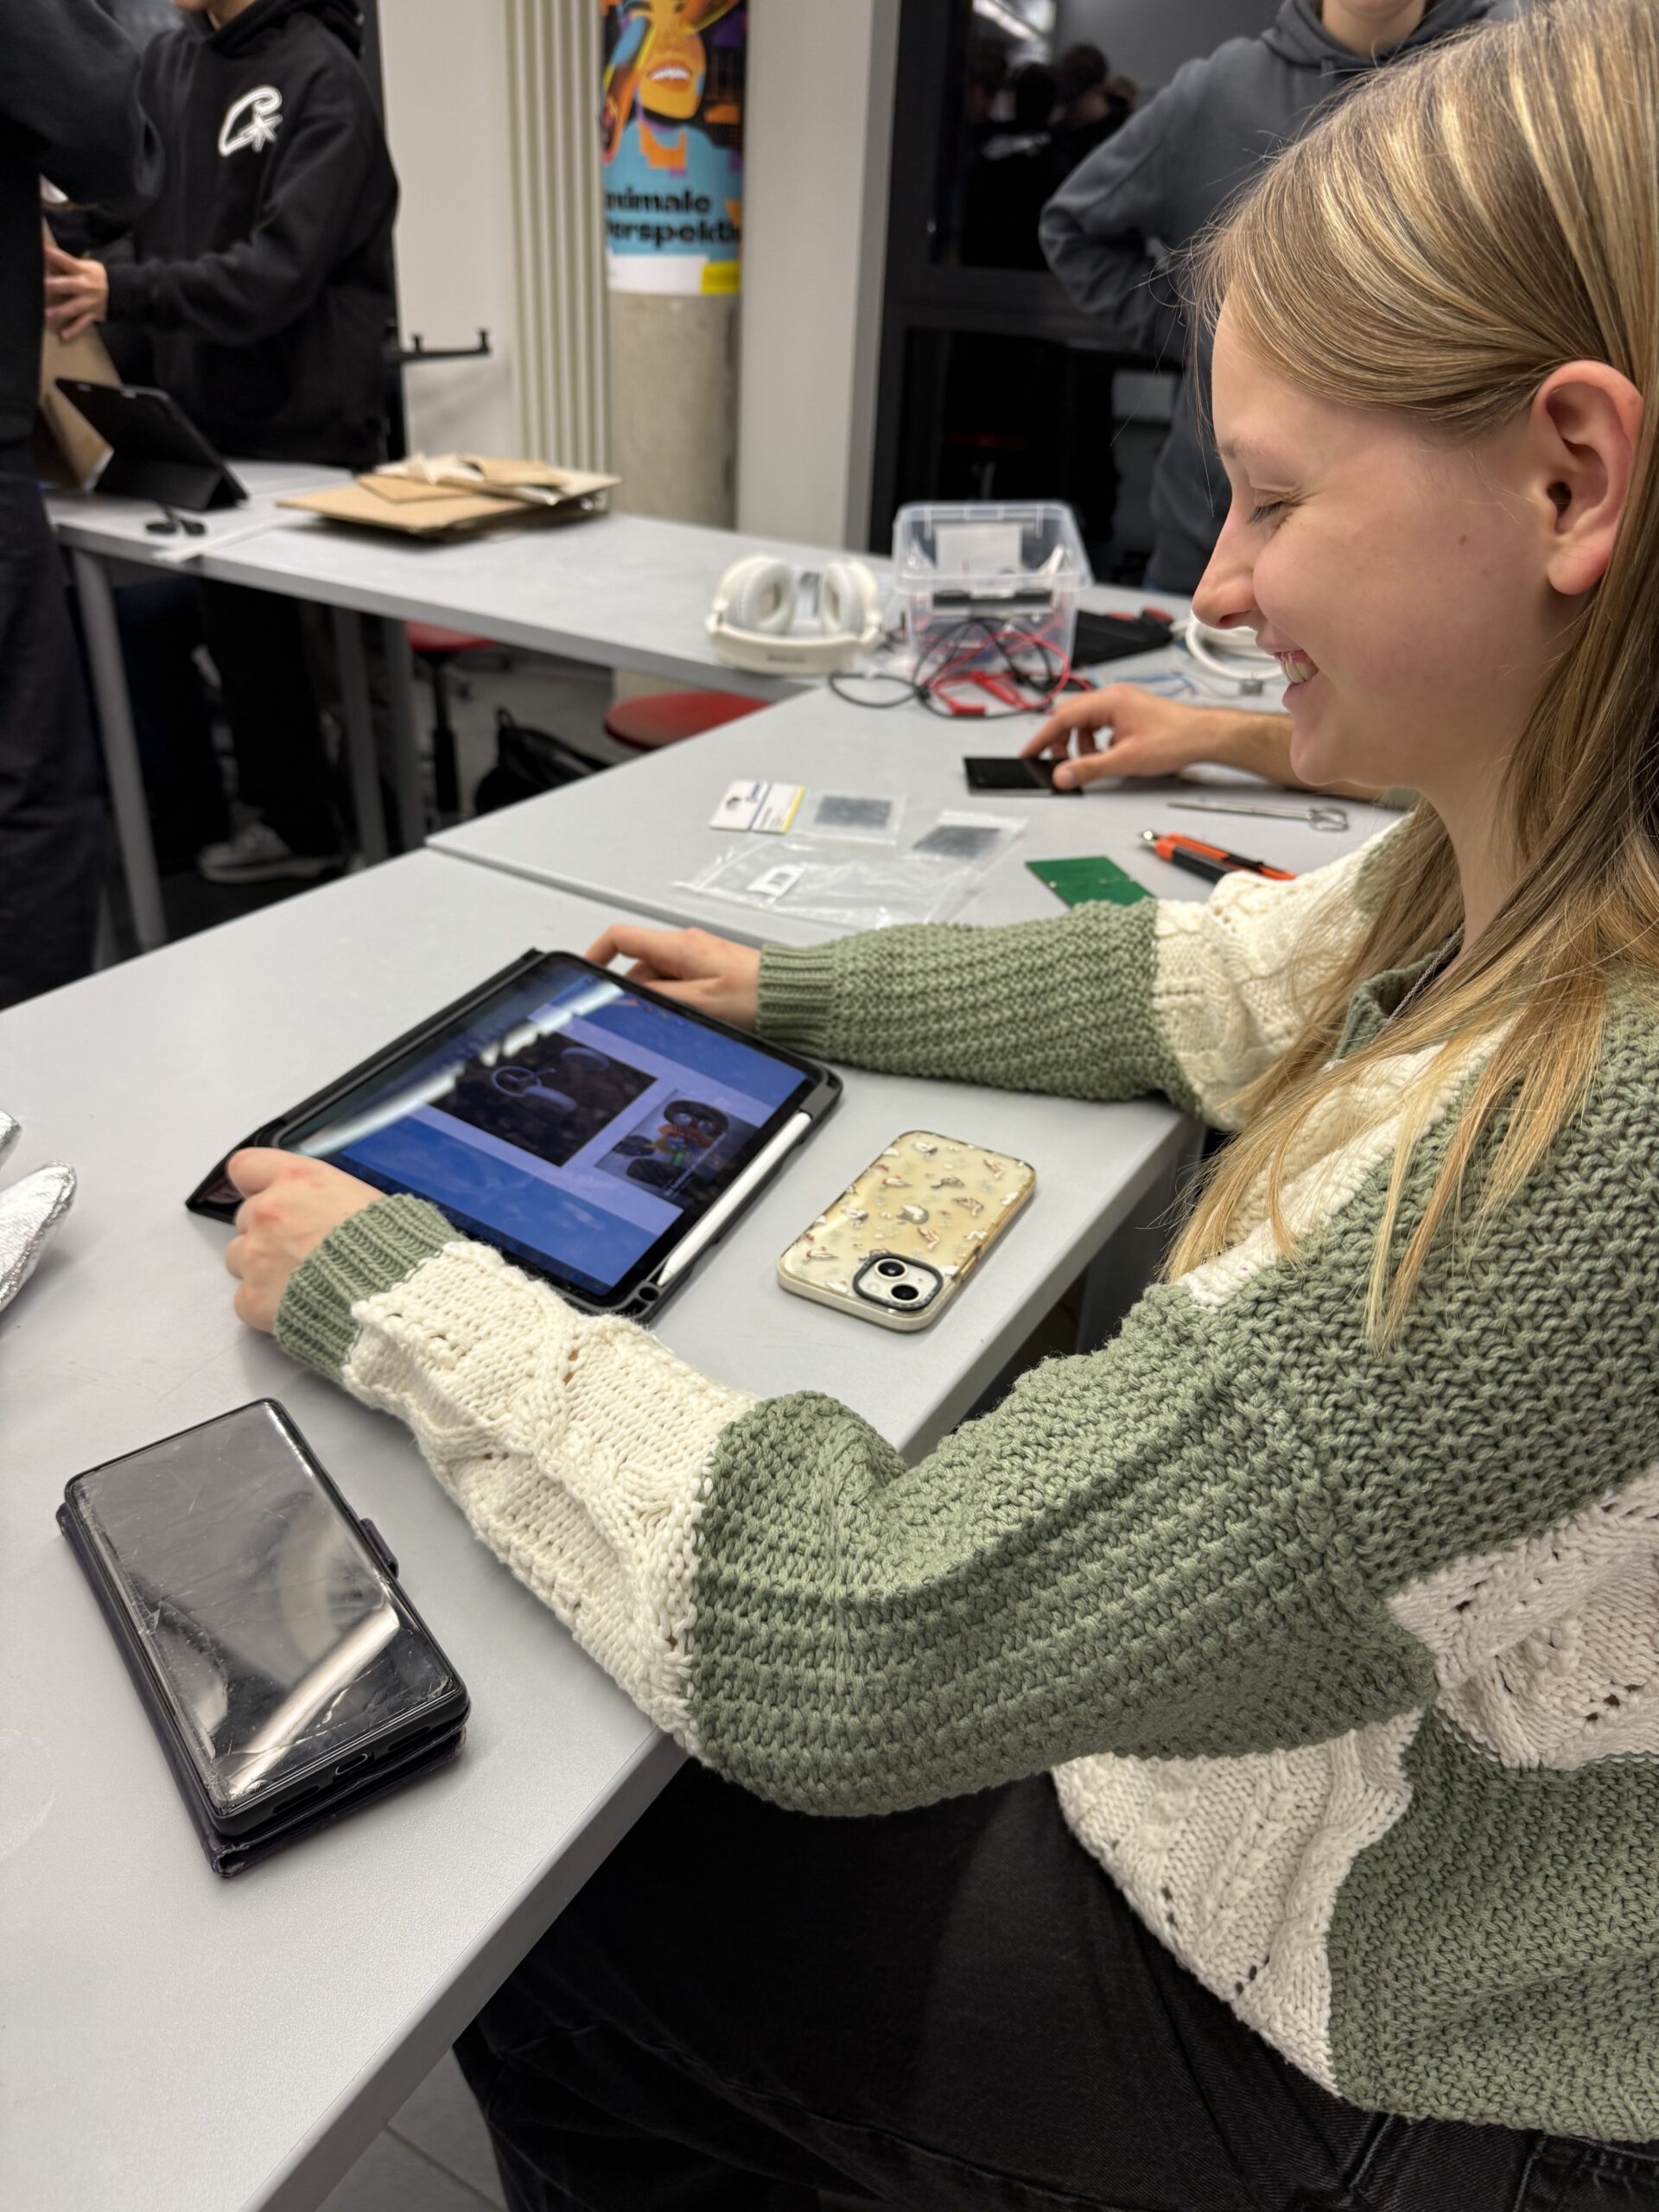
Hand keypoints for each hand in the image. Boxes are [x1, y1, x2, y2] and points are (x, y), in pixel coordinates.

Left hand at [43, 244, 108, 342]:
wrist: (121, 290)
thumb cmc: (96, 276)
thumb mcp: (85, 266)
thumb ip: (66, 265)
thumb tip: (44, 260)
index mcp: (82, 270)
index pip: (66, 261)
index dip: (55, 255)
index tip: (43, 250)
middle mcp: (86, 286)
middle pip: (69, 285)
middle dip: (55, 285)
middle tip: (43, 285)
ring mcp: (89, 302)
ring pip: (73, 307)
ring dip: (61, 310)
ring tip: (47, 314)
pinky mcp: (92, 315)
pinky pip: (82, 323)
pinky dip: (73, 330)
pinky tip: (64, 336)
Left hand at [224, 1149, 381, 1332]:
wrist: (394, 1298)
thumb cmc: (395, 1245)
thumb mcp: (368, 1200)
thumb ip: (328, 1200)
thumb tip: (323, 1212)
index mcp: (298, 1180)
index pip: (246, 1167)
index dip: (257, 1185)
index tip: (271, 1199)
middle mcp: (268, 1211)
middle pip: (245, 1218)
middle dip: (268, 1233)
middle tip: (303, 1253)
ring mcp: (255, 1256)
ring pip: (239, 1258)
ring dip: (262, 1268)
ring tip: (301, 1285)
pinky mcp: (252, 1299)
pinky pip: (245, 1300)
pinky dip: (266, 1307)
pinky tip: (298, 1310)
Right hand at [585, 924, 760, 1028]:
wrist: (793, 995)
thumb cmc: (756, 995)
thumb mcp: (697, 1003)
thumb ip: (656, 999)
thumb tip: (624, 998)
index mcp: (677, 946)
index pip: (620, 937)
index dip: (596, 953)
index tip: (586, 973)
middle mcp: (685, 947)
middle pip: (638, 965)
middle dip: (634, 993)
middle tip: (640, 1019)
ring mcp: (697, 959)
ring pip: (658, 979)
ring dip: (658, 1000)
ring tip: (679, 1022)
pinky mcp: (709, 972)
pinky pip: (678, 985)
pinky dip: (675, 1002)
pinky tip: (692, 1019)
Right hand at [1023, 684, 1258, 789]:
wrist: (1205, 736)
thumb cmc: (1174, 740)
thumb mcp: (1125, 760)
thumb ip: (1089, 768)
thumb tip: (1062, 775)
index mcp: (1109, 701)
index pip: (1062, 716)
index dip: (1042, 737)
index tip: (1029, 752)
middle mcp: (1114, 697)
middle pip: (1072, 716)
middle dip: (1061, 742)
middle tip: (1058, 764)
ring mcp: (1123, 702)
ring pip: (1087, 721)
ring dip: (1081, 743)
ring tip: (1090, 762)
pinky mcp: (1131, 711)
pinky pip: (1102, 723)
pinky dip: (1097, 740)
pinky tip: (1107, 755)